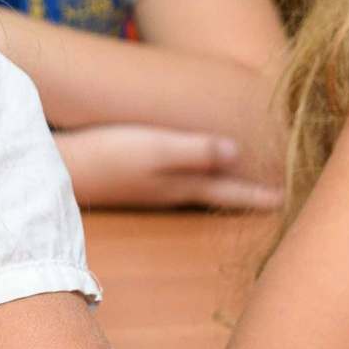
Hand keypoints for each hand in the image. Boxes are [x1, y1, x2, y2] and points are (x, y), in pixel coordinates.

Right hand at [56, 124, 278, 210]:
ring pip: (197, 191)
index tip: (288, 201)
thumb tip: (238, 152)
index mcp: (182, 184)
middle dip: (245, 195)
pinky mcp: (132, 181)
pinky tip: (188, 172)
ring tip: (240, 183)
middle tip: (273, 197)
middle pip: (217, 195)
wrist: (59, 172)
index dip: (258, 194)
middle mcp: (171, 191)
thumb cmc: (109, 155)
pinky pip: (177, 184)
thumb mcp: (156, 147)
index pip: (230, 190)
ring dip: (221, 187)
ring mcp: (150, 189)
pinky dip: (194, 179)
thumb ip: (196, 151)